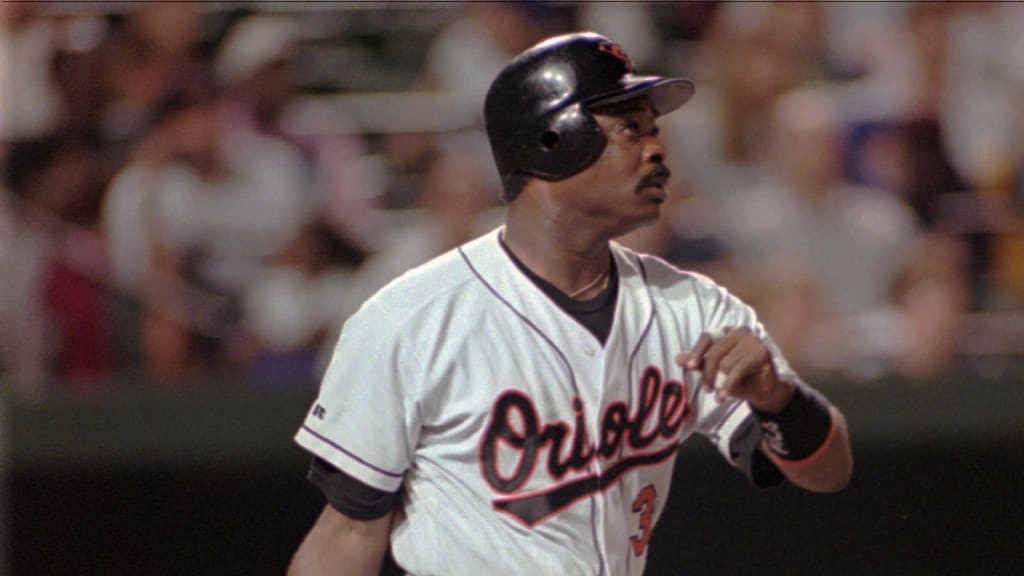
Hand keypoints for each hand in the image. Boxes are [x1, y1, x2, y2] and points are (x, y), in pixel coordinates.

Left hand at [675, 326, 793, 412]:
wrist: (764, 390)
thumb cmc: (738, 377)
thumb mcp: (716, 370)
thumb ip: (699, 362)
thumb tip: (678, 358)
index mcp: (727, 331)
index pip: (707, 337)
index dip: (697, 351)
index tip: (689, 366)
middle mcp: (740, 331)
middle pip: (715, 352)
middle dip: (708, 373)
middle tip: (707, 390)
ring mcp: (753, 341)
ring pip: (726, 363)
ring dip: (719, 383)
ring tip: (718, 395)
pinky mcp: (761, 353)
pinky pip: (737, 371)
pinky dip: (728, 385)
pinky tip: (723, 396)